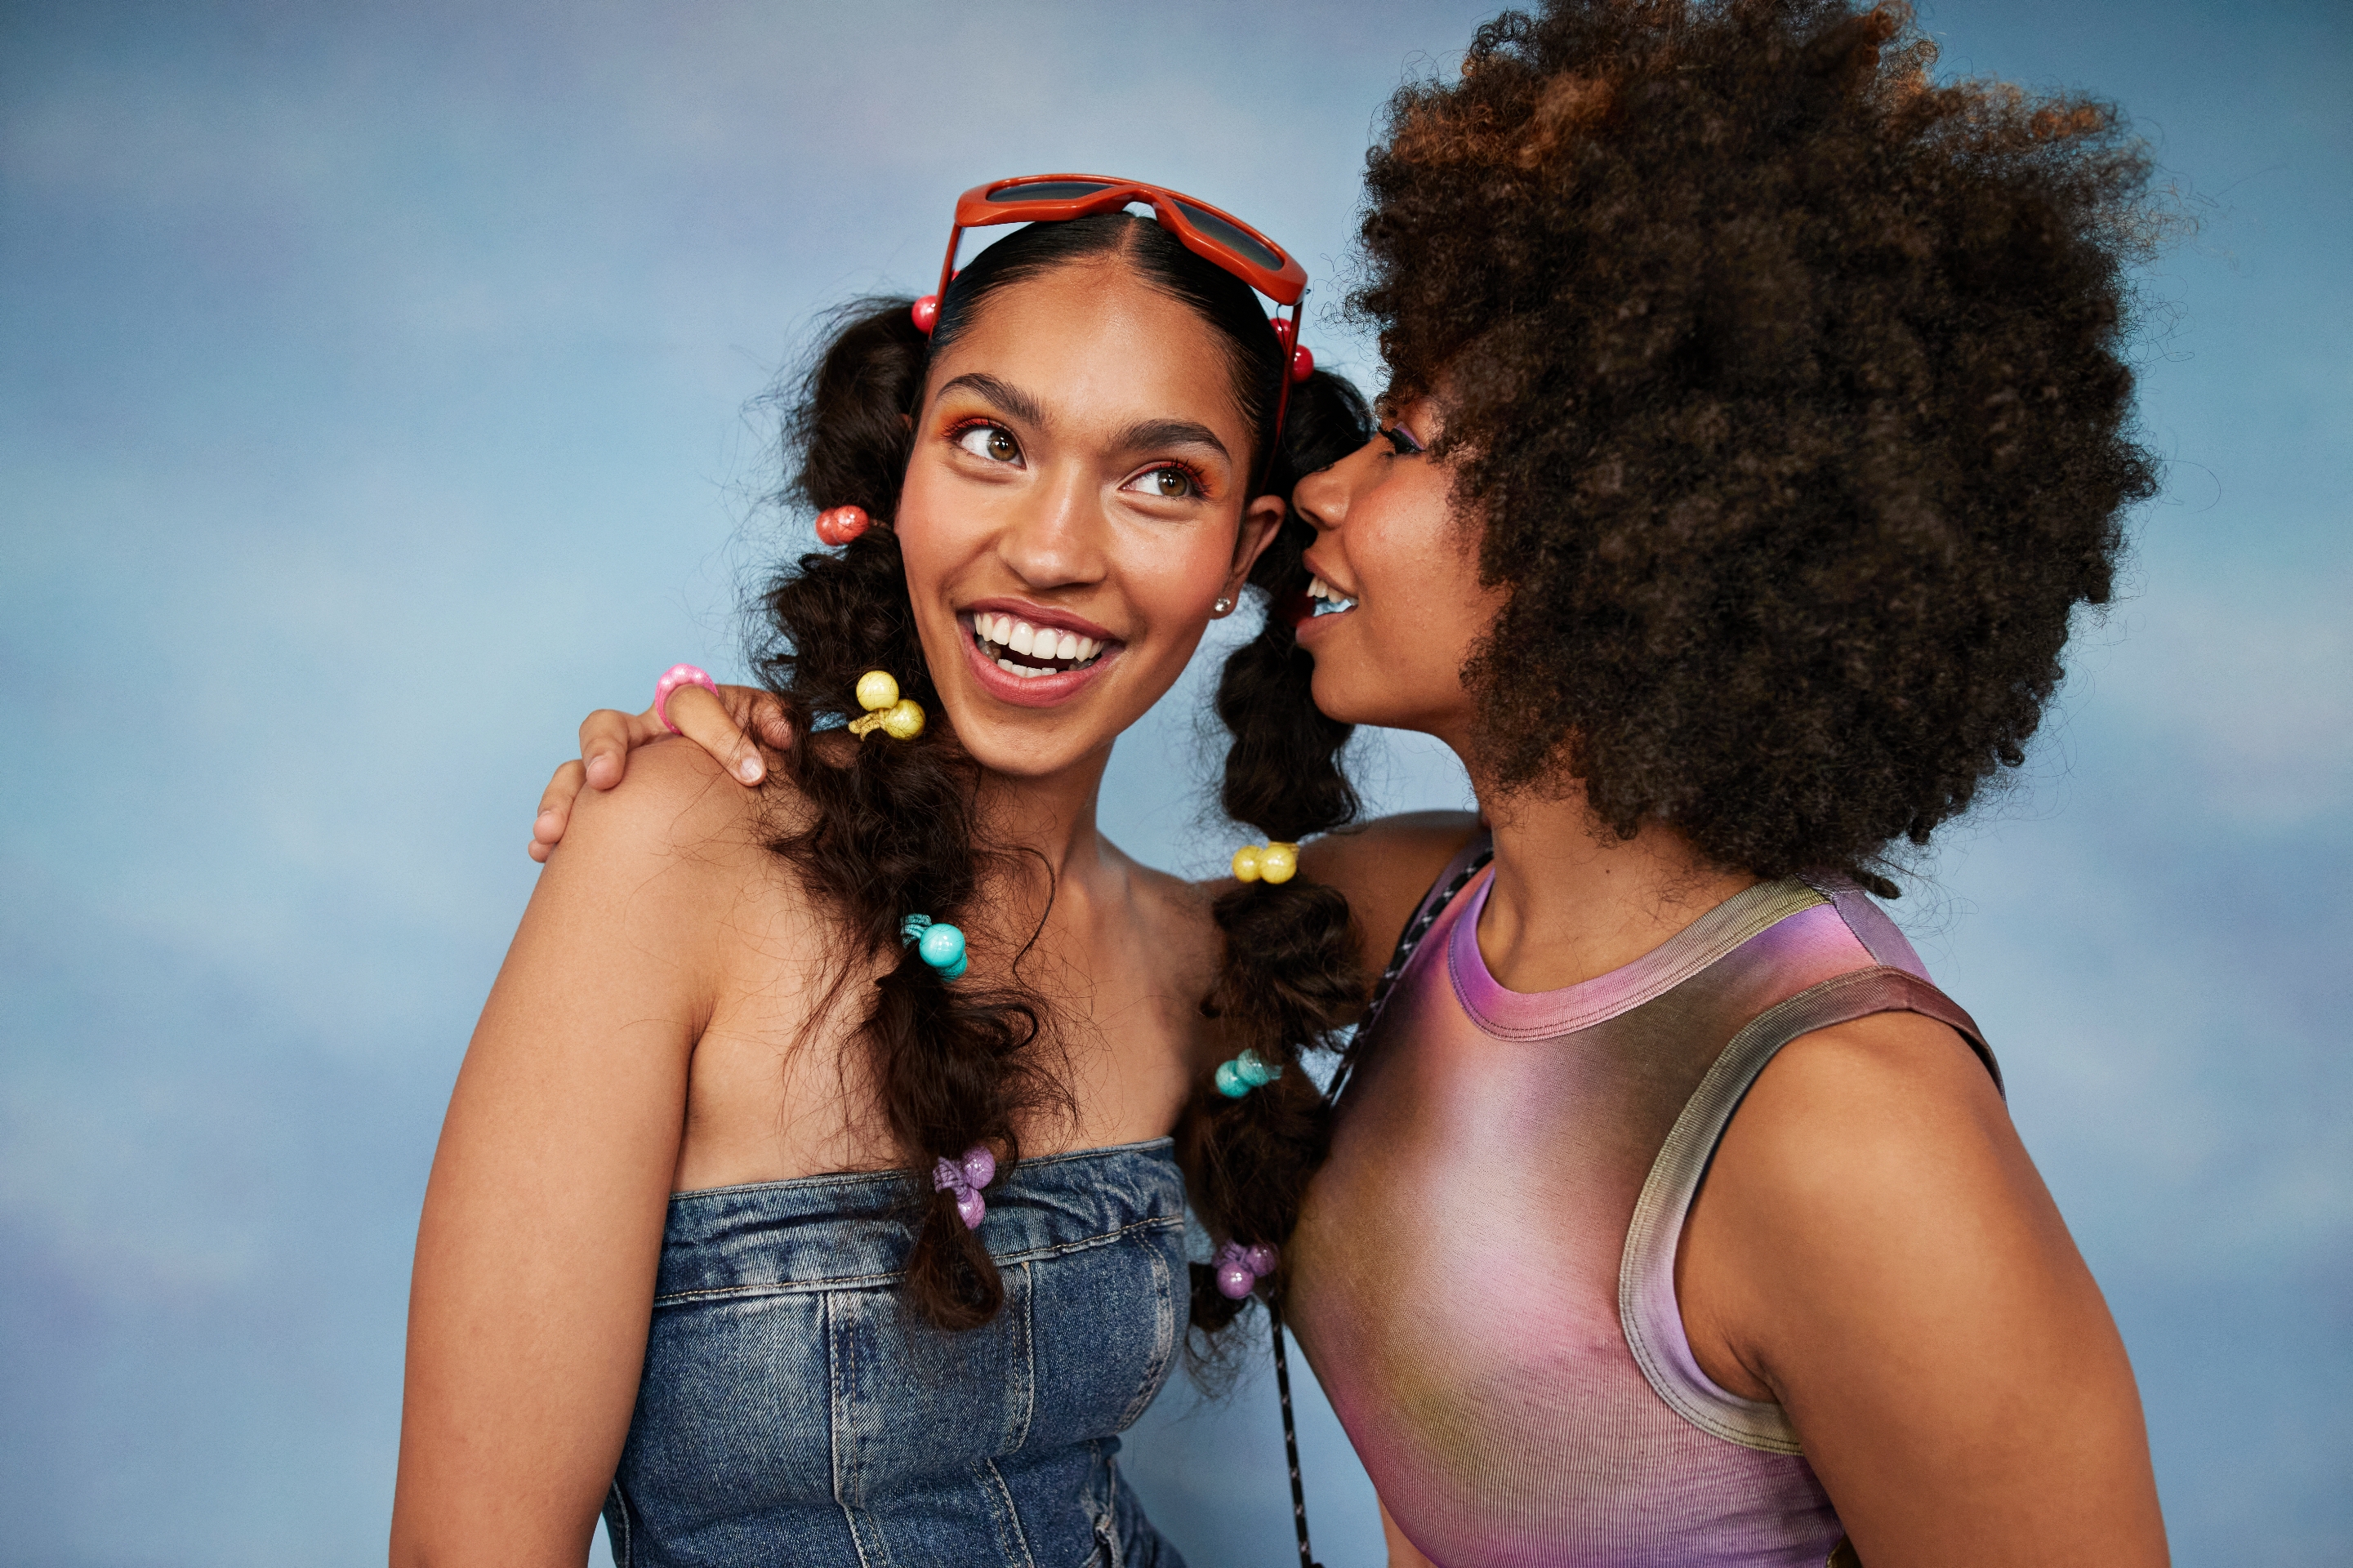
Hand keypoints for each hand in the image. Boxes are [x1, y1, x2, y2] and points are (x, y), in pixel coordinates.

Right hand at [528, 682, 789, 861]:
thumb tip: (797, 739)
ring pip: (574, 771)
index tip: (754, 775)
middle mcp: (641, 739)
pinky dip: (553, 831)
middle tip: (607, 780)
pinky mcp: (596, 812)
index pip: (691, 702)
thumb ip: (789, 734)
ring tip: (553, 832)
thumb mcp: (781, 751)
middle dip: (604, 750)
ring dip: (561, 797)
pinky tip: (544, 854)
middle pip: (607, 725)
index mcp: (686, 715)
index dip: (722, 734)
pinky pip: (566, 815)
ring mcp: (613, 773)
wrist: (741, 811)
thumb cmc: (759, 774)